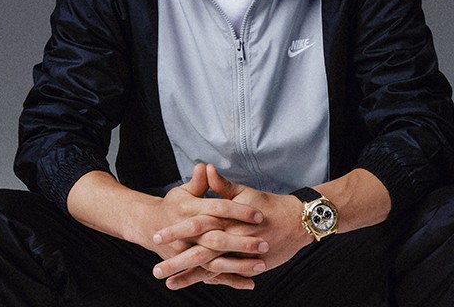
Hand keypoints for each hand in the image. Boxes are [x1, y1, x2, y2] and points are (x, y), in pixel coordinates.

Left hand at [151, 165, 313, 289]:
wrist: (298, 221)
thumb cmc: (268, 204)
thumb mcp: (244, 192)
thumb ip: (221, 184)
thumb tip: (204, 166)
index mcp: (227, 217)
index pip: (195, 224)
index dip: (176, 231)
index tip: (155, 236)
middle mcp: (232, 237)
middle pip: (200, 251)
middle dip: (177, 261)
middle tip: (156, 270)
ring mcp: (241, 254)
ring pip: (212, 268)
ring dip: (190, 277)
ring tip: (170, 284)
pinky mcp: (250, 265)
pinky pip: (228, 275)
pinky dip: (212, 281)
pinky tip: (196, 285)